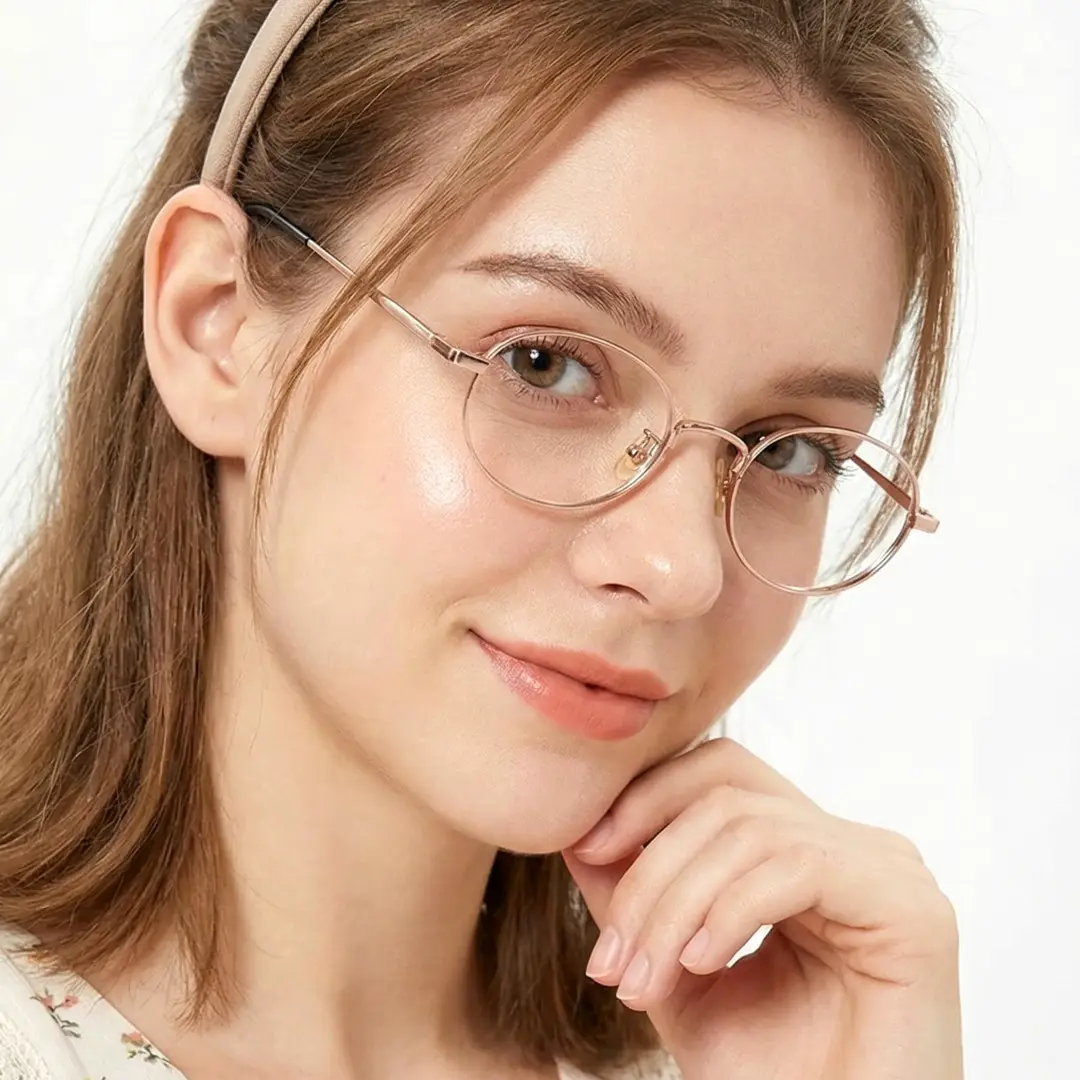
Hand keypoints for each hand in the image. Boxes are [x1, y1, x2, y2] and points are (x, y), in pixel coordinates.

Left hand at [563, 738, 962, 1079]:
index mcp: (808, 850)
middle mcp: (854, 847)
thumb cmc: (771, 1076)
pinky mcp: (911, 908)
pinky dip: (730, 911)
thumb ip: (637, 900)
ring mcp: (889, 870)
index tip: (584, 850)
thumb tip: (577, 831)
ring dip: (676, 906)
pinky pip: (797, 867)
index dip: (647, 797)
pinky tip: (702, 964)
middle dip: (651, 865)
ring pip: (750, 831)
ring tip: (643, 981)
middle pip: (728, 793)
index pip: (721, 773)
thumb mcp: (677, 973)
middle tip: (609, 955)